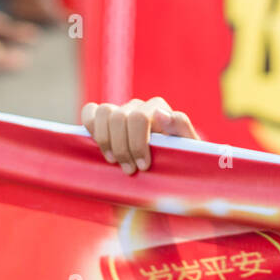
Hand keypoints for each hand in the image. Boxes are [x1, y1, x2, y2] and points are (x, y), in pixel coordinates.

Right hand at [81, 97, 199, 174]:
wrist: (168, 173)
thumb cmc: (181, 160)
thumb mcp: (189, 147)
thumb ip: (181, 128)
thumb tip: (161, 113)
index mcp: (158, 108)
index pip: (139, 117)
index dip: (137, 143)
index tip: (143, 166)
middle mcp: (138, 107)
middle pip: (119, 117)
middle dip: (122, 147)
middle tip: (130, 170)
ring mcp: (120, 112)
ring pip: (103, 113)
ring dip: (105, 141)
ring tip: (114, 162)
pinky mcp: (104, 120)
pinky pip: (90, 111)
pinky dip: (90, 127)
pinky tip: (100, 147)